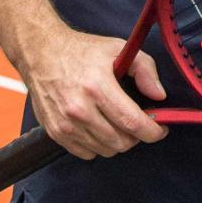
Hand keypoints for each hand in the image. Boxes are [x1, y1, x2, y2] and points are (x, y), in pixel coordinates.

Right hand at [18, 25, 169, 159]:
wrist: (41, 53)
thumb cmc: (81, 51)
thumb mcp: (117, 49)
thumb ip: (145, 69)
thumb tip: (159, 96)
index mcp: (97, 87)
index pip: (132, 121)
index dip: (152, 131)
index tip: (160, 129)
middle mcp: (79, 109)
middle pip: (120, 141)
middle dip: (136, 136)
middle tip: (138, 124)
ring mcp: (65, 124)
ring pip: (105, 150)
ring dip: (118, 142)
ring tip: (118, 124)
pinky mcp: (54, 132)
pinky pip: (86, 153)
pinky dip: (98, 146)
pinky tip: (99, 128)